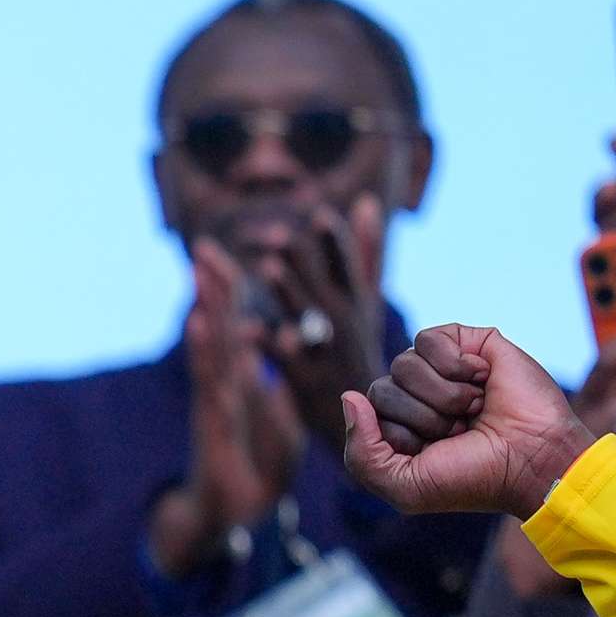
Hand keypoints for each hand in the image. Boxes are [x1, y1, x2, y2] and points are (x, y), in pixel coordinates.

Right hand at [148, 241, 303, 574]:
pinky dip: (204, 346)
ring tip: (201, 272)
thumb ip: (276, 384)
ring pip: (212, 344)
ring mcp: (218, 397)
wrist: (242, 512)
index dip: (232, 290)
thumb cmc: (259, 466)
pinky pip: (209, 376)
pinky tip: (200, 320)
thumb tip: (273, 357)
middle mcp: (226, 381)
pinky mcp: (213, 418)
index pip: (237, 323)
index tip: (225, 254)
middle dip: (212, 286)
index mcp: (244, 377)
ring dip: (206, 306)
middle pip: (219, 324)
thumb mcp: (281, 416)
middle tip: (203, 247)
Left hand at [252, 195, 390, 439]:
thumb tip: (368, 201)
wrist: (368, 415)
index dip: (333, 241)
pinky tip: (246, 328)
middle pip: (321, 286)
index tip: (318, 213)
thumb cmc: (358, 347)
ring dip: (288, 293)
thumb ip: (365, 252)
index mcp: (354, 301)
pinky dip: (267, 343)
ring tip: (267, 268)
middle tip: (276, 234)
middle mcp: (344, 324)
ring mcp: (327, 352)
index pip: (345, 266)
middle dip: (301, 260)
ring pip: (306, 318)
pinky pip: (286, 359)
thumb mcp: (366, 299)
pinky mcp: (308, 380)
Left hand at [344, 324, 596, 519]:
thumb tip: (350, 396)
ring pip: (403, 364)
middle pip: (382, 388)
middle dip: (424, 417)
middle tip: (461, 431)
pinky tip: (482, 379)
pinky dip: (455, 365)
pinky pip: (428, 339)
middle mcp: (417, 395)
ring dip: (444, 395)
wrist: (533, 459)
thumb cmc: (473, 477)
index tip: (438, 452)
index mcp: (399, 426)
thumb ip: (361, 453)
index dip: (400, 436)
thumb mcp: (404, 486)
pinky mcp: (467, 343)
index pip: (366, 414)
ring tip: (476, 408)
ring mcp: (441, 368)